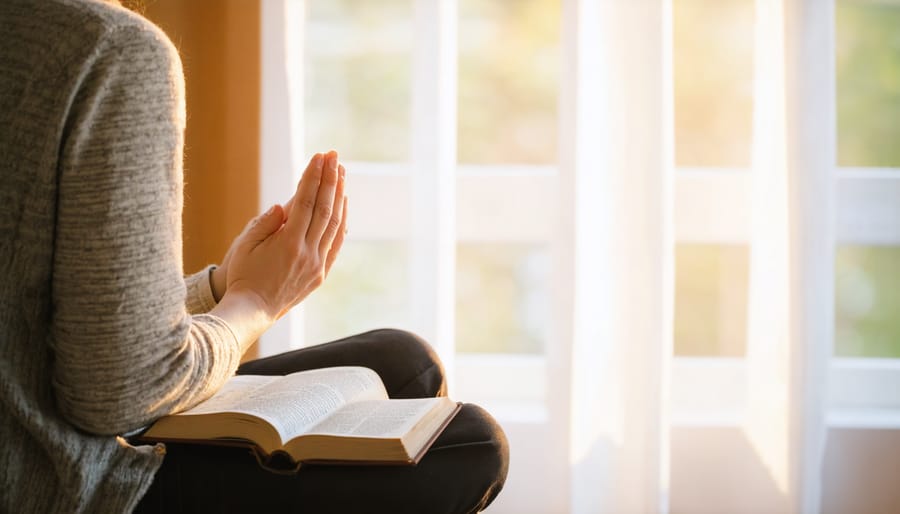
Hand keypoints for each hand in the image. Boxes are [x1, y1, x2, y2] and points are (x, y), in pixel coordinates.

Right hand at [220, 151, 347, 319]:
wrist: (252, 311)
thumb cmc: (243, 275)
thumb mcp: (245, 246)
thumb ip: (265, 223)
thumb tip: (284, 206)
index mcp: (288, 244)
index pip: (305, 202)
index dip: (313, 177)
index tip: (319, 157)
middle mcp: (307, 253)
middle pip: (325, 209)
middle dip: (330, 179)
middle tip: (334, 156)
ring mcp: (317, 264)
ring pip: (335, 225)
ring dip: (339, 197)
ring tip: (341, 174)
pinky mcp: (321, 274)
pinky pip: (336, 243)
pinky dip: (341, 222)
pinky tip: (343, 206)